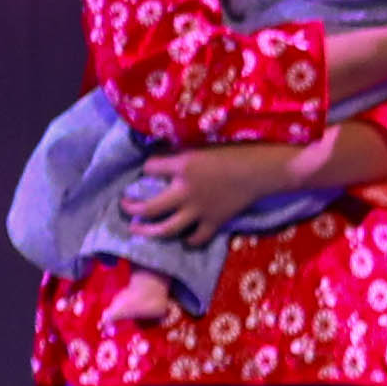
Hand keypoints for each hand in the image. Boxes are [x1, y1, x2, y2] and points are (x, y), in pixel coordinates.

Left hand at [118, 140, 323, 243]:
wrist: (262, 170)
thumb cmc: (235, 151)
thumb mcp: (202, 146)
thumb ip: (181, 155)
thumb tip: (161, 157)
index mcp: (182, 166)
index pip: (150, 168)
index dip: (145, 169)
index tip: (144, 171)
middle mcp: (185, 191)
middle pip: (149, 207)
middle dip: (132, 208)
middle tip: (124, 206)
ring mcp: (199, 210)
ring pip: (167, 228)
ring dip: (149, 231)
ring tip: (137, 229)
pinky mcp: (214, 222)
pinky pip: (195, 238)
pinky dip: (187, 239)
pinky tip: (182, 236)